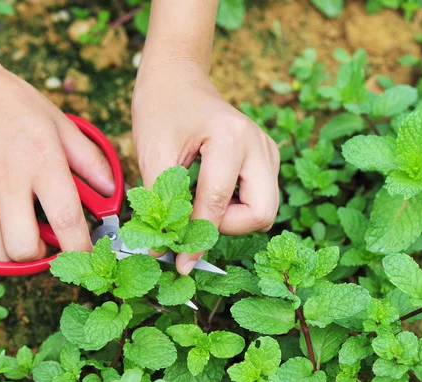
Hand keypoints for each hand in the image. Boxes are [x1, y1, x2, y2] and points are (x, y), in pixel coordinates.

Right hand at [0, 59, 113, 261]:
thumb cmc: (15, 106)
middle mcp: (7, 182)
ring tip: (25, 235)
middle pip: (25, 248)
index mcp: (42, 163)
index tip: (89, 255)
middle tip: (49, 243)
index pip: (66, 220)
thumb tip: (113, 191)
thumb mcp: (62, 125)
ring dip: (17, 255)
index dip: (80, 247)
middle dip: (43, 256)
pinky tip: (0, 231)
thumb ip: (90, 161)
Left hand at [132, 60, 279, 274]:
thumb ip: (160, 203)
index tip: (177, 262)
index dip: (196, 238)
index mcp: (231, 138)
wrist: (177, 79)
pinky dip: (234, 207)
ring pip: (263, 210)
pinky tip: (208, 195)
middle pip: (261, 214)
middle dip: (226, 228)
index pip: (217, 204)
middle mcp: (260, 145)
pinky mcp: (267, 158)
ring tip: (196, 205)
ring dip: (230, 219)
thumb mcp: (153, 154)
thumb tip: (161, 250)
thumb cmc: (161, 108)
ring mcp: (268, 151)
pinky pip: (259, 198)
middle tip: (193, 223)